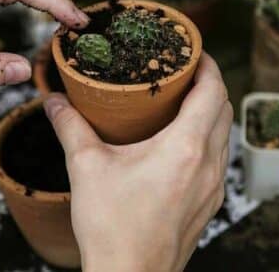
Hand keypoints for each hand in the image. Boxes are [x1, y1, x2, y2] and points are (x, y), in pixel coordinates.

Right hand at [44, 54, 231, 271]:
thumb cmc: (112, 228)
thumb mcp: (85, 167)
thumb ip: (70, 127)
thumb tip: (54, 101)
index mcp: (185, 147)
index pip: (213, 90)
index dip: (207, 64)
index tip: (193, 50)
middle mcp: (209, 165)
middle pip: (224, 109)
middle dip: (209, 83)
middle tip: (182, 71)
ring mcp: (213, 188)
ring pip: (224, 135)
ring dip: (210, 112)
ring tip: (181, 102)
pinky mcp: (209, 205)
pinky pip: (219, 159)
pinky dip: (208, 139)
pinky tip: (180, 143)